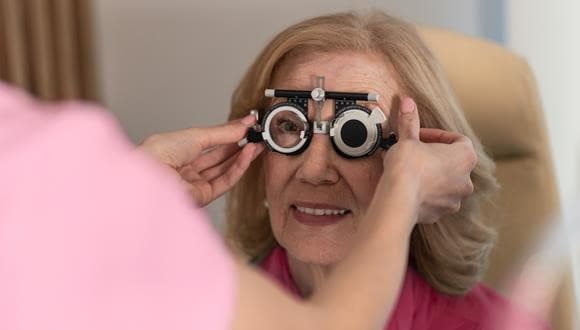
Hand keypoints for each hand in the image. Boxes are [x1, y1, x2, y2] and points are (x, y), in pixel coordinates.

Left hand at [138, 114, 264, 205]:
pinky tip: (249, 154)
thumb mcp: (195, 135)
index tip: (248, 126)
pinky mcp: (202, 197)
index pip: (210, 143)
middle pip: (219, 157)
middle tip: (258, 134)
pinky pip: (225, 181)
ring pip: (224, 169)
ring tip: (259, 143)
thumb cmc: (159, 154)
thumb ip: (223, 132)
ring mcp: (194, 184)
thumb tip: (244, 124)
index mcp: (178, 152)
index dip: (229, 134)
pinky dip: (239, 167)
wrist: (149, 176)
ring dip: (243, 156)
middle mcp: (186, 169)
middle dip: (240, 145)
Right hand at [380, 97, 476, 223]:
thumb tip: (408, 102)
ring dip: (431, 176)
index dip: (437, 136)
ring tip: (410, 171)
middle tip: (414, 152)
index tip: (420, 136)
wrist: (398, 199)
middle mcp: (466, 180)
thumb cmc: (408, 167)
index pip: (457, 140)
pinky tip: (409, 188)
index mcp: (465, 157)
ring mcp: (454, 199)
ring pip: (445, 183)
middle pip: (453, 162)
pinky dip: (425, 193)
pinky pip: (435, 199)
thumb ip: (410, 121)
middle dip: (434, 157)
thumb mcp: (407, 139)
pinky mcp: (440, 213)